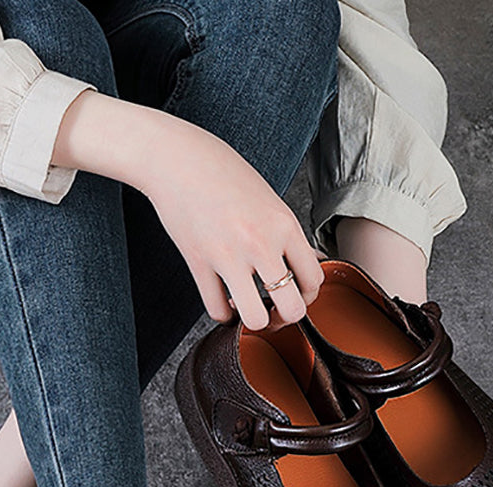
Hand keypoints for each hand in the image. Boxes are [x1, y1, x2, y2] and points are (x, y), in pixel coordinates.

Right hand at [52, 91, 321, 329]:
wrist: (177, 158)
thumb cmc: (224, 174)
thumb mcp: (268, 198)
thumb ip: (287, 234)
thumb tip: (310, 264)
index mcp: (284, 224)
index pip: (315, 279)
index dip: (308, 295)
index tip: (295, 293)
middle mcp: (261, 243)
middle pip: (293, 308)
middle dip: (285, 317)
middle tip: (274, 310)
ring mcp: (228, 256)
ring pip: (256, 319)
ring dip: (254, 321)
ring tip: (247, 309)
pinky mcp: (199, 264)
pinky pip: (217, 310)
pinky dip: (222, 315)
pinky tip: (224, 302)